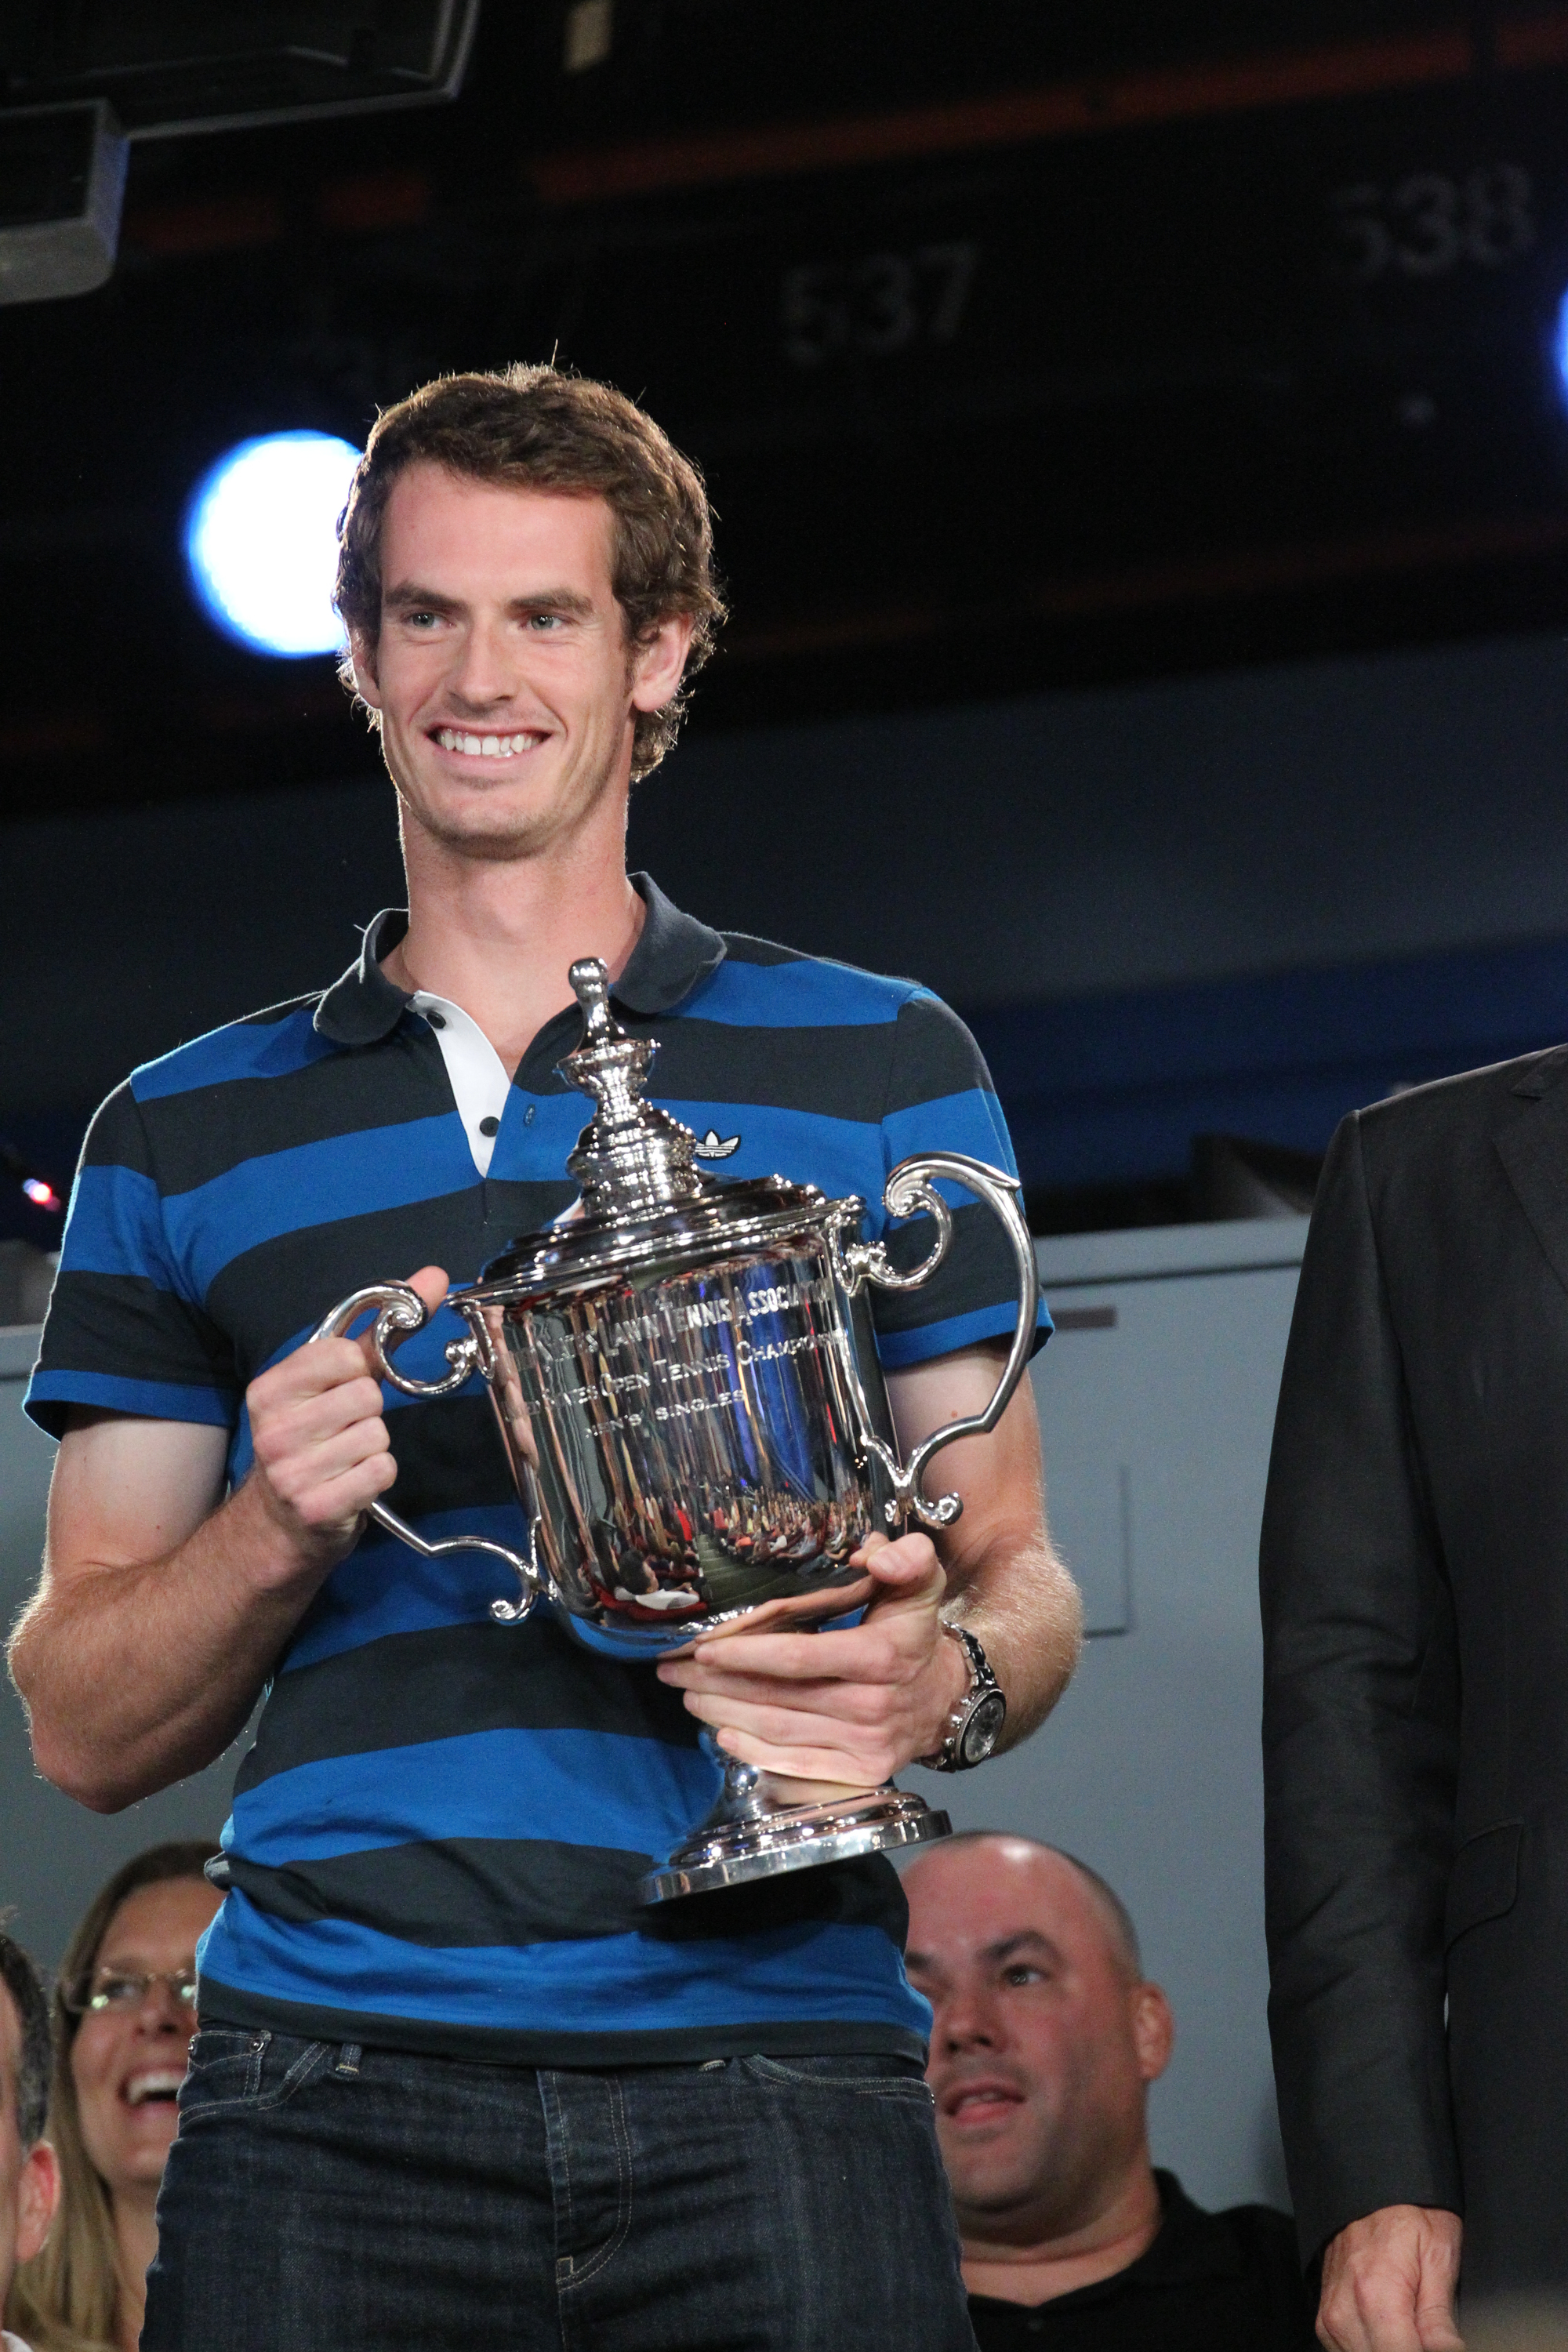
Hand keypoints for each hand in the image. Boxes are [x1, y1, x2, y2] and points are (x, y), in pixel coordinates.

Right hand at [243, 1266, 448, 1571]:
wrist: (281, 1523)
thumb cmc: (313, 1439)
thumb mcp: (333, 1382)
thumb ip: (380, 1330)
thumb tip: (433, 1277)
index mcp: (269, 1389)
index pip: (344, 1355)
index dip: (358, 1371)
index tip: (342, 1389)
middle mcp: (272, 1429)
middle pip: (367, 1396)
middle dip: (369, 1412)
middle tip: (343, 1430)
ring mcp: (291, 1472)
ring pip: (377, 1435)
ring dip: (374, 1447)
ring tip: (344, 1457)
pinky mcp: (317, 1507)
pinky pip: (381, 1470)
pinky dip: (377, 1475)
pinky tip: (351, 1482)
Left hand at [655, 1532, 967, 1785]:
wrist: (945, 1698)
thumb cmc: (914, 1632)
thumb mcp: (921, 1582)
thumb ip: (906, 1557)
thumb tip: (871, 1554)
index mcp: (881, 1655)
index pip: (802, 1658)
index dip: (748, 1654)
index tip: (704, 1648)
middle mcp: (872, 1704)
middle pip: (779, 1696)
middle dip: (718, 1684)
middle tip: (673, 1671)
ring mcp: (866, 1744)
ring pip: (780, 1730)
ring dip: (725, 1715)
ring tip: (687, 1695)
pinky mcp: (862, 1772)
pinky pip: (798, 1765)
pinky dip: (755, 1753)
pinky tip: (723, 1736)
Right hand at [1318, 2206, 1463, 2351]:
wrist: (1369, 2186)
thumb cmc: (1408, 2212)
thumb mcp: (1438, 2255)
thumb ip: (1440, 2318)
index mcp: (1377, 2296)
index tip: (1436, 2343)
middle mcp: (1345, 2311)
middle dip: (1408, 2348)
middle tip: (1428, 2334)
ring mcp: (1330, 2318)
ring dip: (1390, 2348)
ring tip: (1411, 2330)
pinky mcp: (1325, 2320)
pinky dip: (1373, 2347)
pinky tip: (1391, 2333)